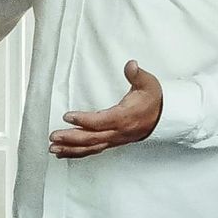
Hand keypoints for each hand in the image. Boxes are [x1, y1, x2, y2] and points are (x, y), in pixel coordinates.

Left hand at [50, 62, 164, 156]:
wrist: (164, 117)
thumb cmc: (153, 100)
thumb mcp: (148, 84)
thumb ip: (137, 75)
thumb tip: (131, 65)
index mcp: (124, 117)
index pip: (100, 121)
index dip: (83, 120)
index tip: (67, 116)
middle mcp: (118, 132)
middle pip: (92, 138)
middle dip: (71, 138)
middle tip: (53, 136)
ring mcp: (115, 139)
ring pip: (91, 147)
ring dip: (71, 149)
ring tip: (54, 148)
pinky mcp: (112, 142)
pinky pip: (94, 149)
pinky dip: (78, 152)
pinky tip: (65, 152)